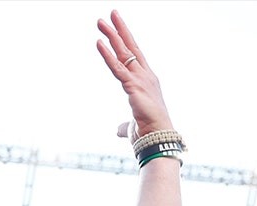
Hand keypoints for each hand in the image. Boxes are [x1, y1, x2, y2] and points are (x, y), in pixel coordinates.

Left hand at [96, 11, 173, 138]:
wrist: (157, 138)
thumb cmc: (149, 132)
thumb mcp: (134, 126)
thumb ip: (125, 125)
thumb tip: (119, 130)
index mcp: (146, 81)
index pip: (135, 55)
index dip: (126, 41)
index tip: (118, 27)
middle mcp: (145, 76)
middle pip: (130, 48)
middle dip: (119, 30)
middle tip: (110, 15)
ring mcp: (140, 79)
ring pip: (123, 53)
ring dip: (111, 36)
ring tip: (100, 22)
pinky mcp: (133, 87)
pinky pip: (117, 68)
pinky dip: (107, 55)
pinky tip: (99, 43)